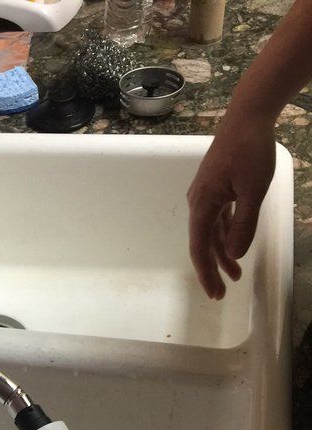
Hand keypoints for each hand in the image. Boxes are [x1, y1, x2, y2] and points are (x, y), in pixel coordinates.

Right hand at [187, 113, 275, 299]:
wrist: (248, 115)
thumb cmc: (250, 150)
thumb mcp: (253, 191)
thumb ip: (243, 225)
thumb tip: (233, 255)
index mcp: (203, 205)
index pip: (200, 247)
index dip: (206, 272)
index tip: (215, 293)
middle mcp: (199, 202)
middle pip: (203, 243)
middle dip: (213, 268)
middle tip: (222, 292)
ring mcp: (206, 194)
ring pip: (211, 232)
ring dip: (222, 253)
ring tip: (235, 274)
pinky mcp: (216, 187)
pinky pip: (217, 218)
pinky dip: (225, 234)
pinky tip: (234, 245)